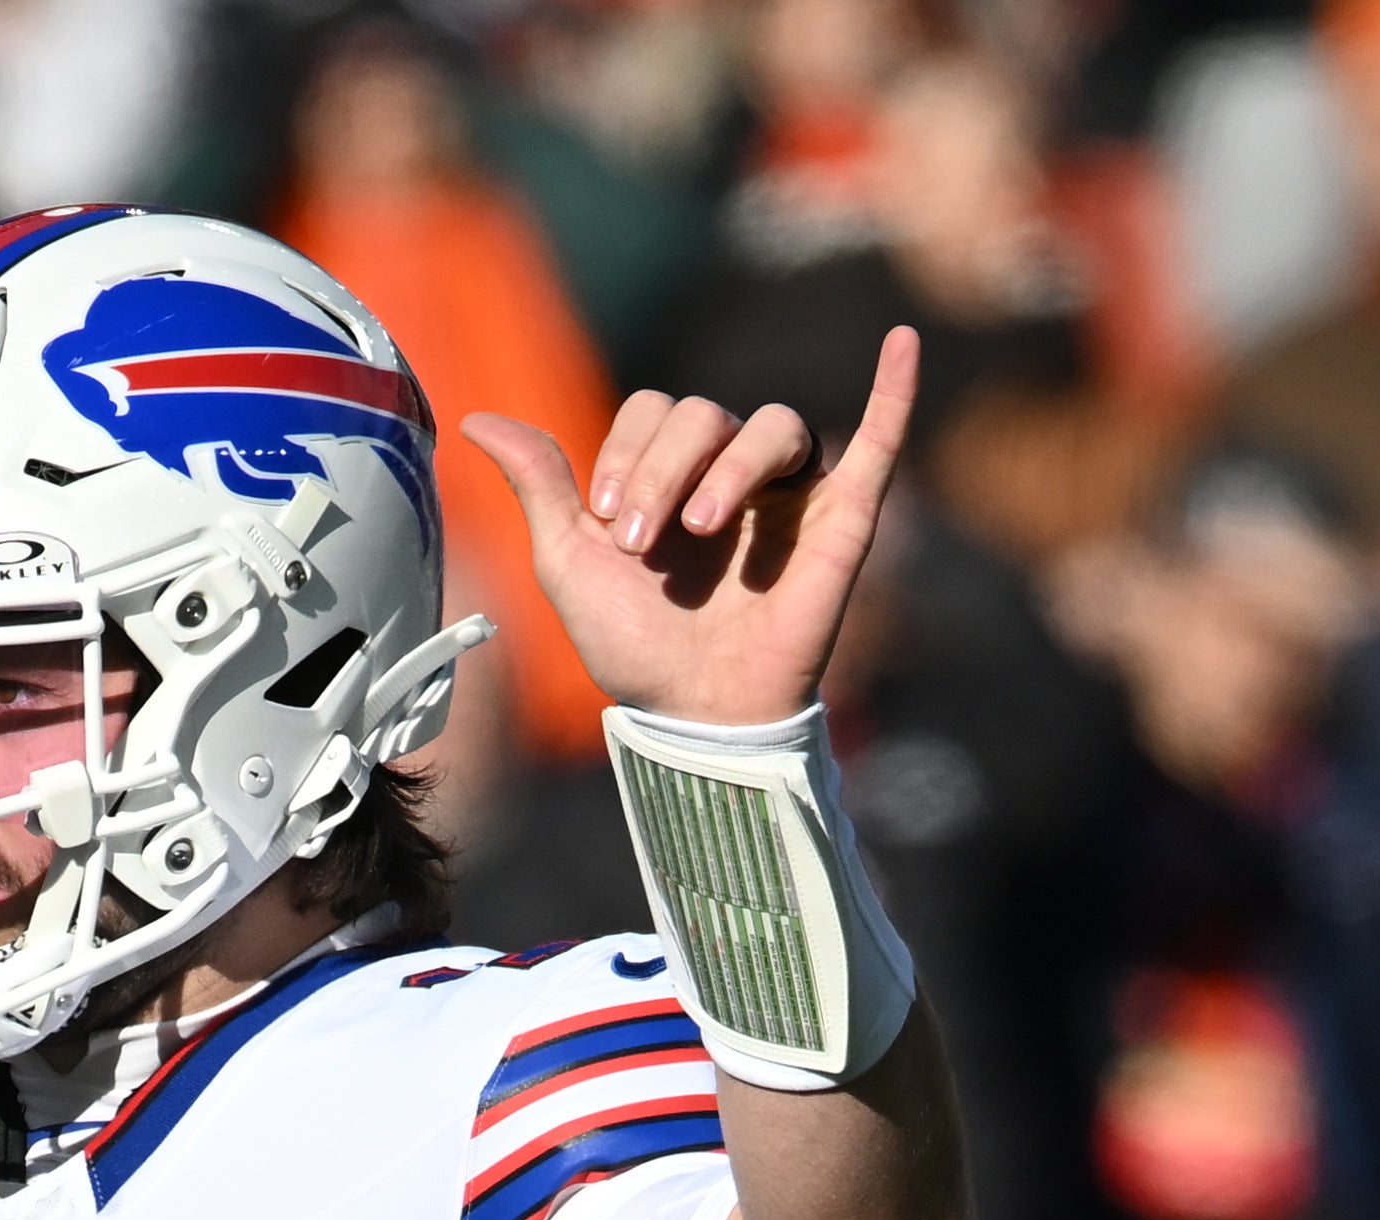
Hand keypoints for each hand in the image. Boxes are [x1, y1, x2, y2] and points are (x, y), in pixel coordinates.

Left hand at [466, 325, 921, 730]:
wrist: (693, 714)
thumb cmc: (634, 646)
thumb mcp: (569, 562)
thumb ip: (538, 484)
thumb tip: (475, 418)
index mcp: (671, 470)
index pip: (653, 409)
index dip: (627, 452)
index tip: (608, 521)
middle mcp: (732, 470)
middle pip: (706, 414)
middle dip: (666, 468)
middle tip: (645, 542)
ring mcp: (791, 491)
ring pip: (774, 424)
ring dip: (734, 464)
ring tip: (705, 526)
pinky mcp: (844, 518)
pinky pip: (880, 441)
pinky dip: (897, 391)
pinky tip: (904, 345)